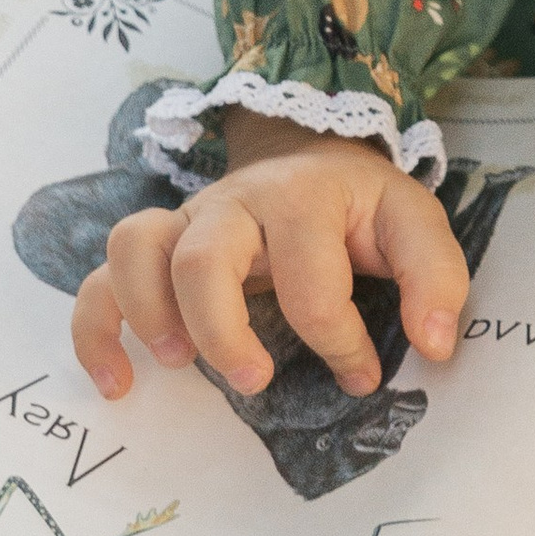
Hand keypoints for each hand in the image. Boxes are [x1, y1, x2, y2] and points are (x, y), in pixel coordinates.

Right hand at [70, 109, 471, 404]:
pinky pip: (100, 277)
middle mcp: (235, 202)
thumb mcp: (414, 224)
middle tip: (255, 381)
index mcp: (305, 197)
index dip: (339, 341)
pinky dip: (96, 329)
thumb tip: (437, 345)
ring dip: (149, 314)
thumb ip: (436, 278)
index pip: (311, 281)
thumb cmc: (360, 206)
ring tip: (180, 365)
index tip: (363, 376)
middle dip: (224, 331)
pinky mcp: (157, 244)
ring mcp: (188, 220)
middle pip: (202, 259)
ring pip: (136, 250)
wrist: (311, 153)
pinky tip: (118, 381)